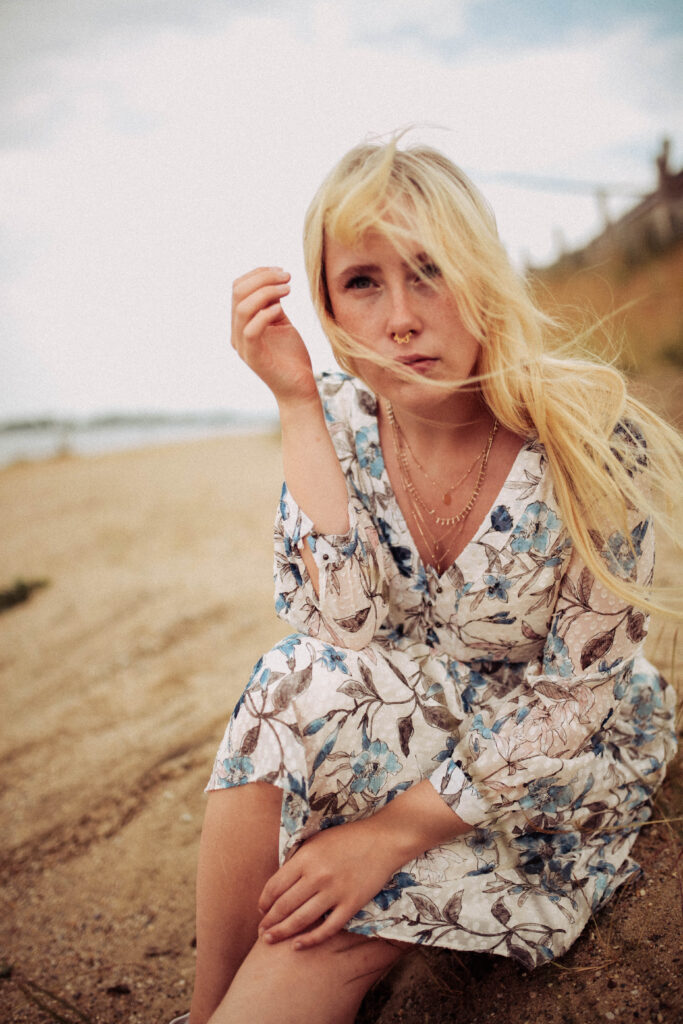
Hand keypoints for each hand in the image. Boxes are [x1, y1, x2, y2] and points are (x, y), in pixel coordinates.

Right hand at [231, 267, 317, 404]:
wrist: (299, 388)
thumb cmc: (292, 357)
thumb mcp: (282, 324)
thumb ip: (272, 305)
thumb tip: (272, 281)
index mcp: (241, 324)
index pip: (238, 288)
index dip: (258, 274)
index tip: (282, 272)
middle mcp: (236, 333)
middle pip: (238, 292)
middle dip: (263, 278)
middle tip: (287, 277)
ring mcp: (243, 346)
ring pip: (242, 307)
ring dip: (267, 291)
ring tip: (288, 289)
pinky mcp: (254, 357)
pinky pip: (251, 329)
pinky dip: (266, 313)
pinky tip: (281, 309)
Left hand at [257, 819, 399, 949]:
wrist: (383, 840)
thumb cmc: (347, 838)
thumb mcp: (316, 841)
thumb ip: (298, 861)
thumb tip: (279, 883)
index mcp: (305, 858)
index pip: (275, 885)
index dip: (264, 901)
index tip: (261, 909)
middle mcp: (317, 876)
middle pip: (284, 905)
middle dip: (269, 921)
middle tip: (261, 931)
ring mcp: (334, 892)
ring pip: (301, 919)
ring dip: (282, 932)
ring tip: (270, 940)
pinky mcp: (351, 905)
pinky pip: (327, 928)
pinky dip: (310, 940)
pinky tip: (298, 945)